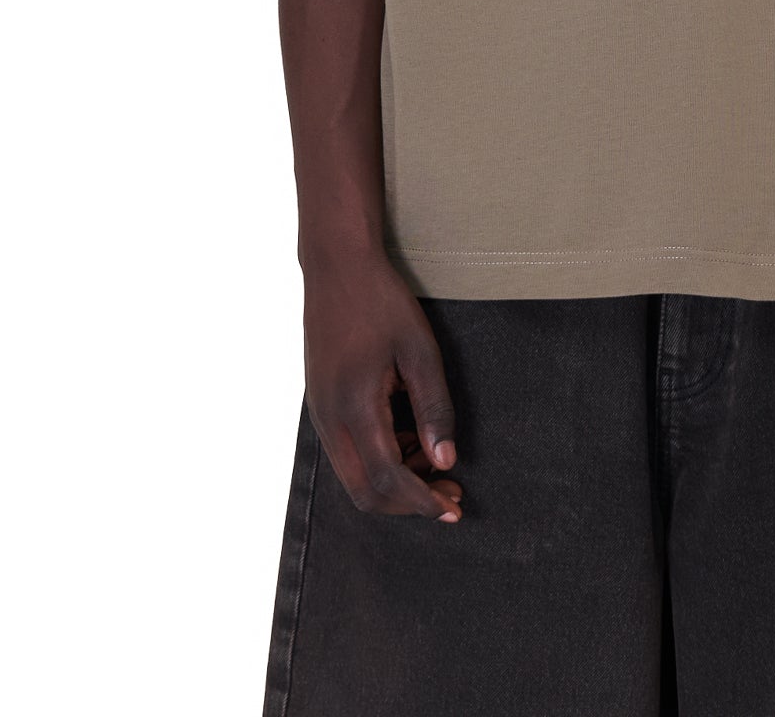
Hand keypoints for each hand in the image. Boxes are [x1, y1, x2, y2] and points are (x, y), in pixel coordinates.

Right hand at [301, 250, 463, 522]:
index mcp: (353, 407)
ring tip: (435, 461)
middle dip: (409, 502)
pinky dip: (379, 458)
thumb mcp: (419, 350)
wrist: (336, 267)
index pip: (386, 480)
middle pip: (364, 492)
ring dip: (395, 480)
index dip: (421, 501)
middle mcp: (329, 419)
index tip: (453, 508)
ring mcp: (320, 413)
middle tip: (450, 492)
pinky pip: (348, 451)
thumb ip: (433, 408)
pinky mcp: (320, 403)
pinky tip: (408, 437)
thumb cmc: (381, 302)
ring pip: (354, 475)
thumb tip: (445, 462)